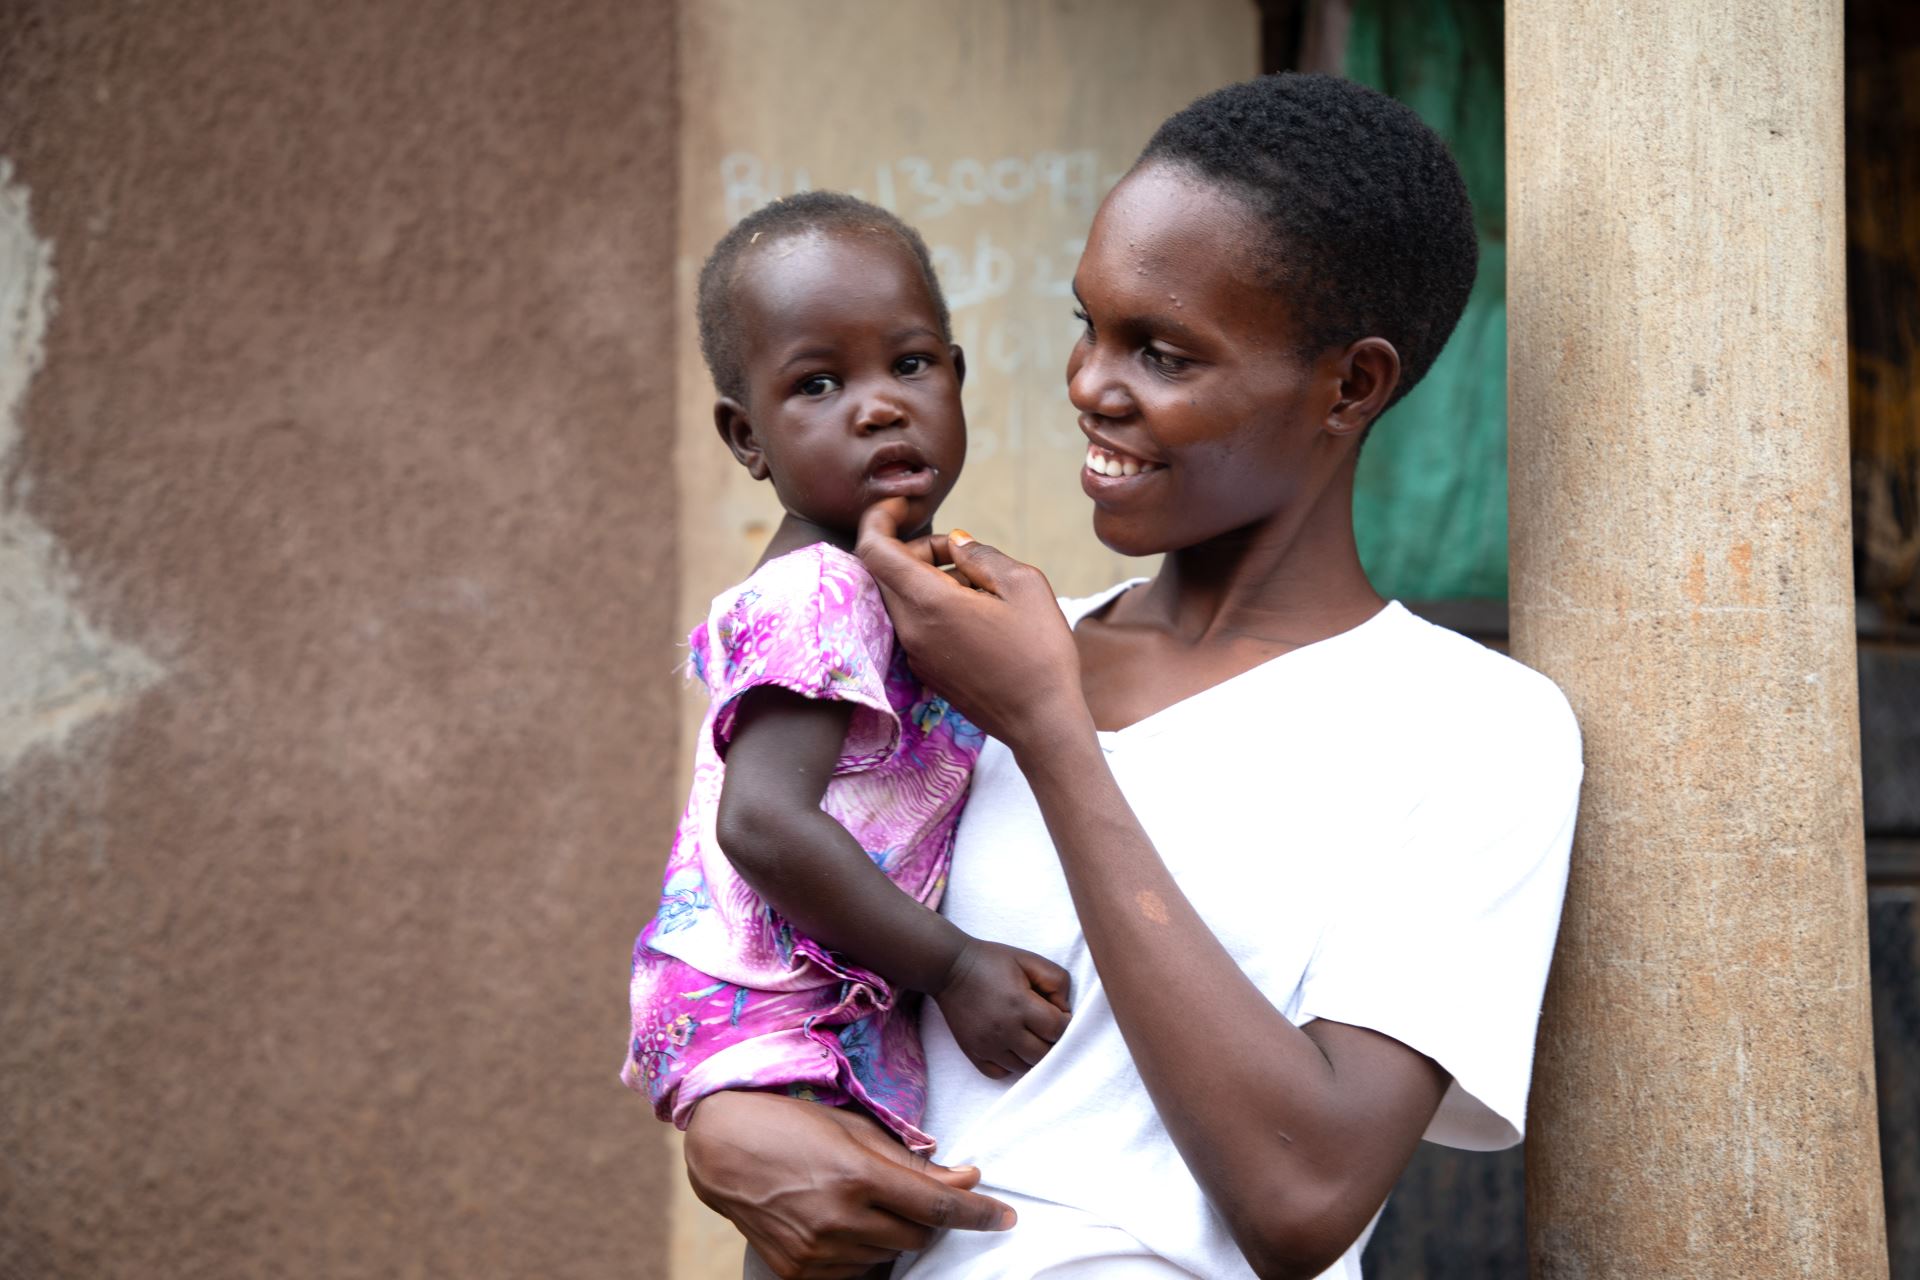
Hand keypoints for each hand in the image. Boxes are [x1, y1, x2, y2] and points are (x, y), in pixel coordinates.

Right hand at [683, 1091, 1014, 1279]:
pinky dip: (863, 1253)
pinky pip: (855, 1273)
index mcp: (857, 1175)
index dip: (979, 1214)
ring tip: (862, 1203)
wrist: (724, 1150)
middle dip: (929, 1220)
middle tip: (912, 1195)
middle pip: (918, 1237)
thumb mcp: (855, 1131)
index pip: (936, 1206)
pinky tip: (845, 1225)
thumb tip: (967, 1180)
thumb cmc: (792, 1126)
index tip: (1005, 1217)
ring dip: (892, 1235)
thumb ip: (912, 1162)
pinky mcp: (798, 1272)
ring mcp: (816, 1252)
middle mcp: (838, 1219)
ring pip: (888, 1257)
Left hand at [856, 499, 1091, 753]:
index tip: (901, 502)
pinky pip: (913, 621)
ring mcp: (915, 652)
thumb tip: (955, 541)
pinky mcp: (925, 669)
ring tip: (976, 582)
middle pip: (885, 571)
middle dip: (914, 547)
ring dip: (925, 575)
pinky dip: (931, 602)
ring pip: (899, 596)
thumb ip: (981, 555)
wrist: (1042, 722)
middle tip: (960, 550)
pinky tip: (974, 610)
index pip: (873, 549)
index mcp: (929, 603)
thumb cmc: (1040, 653)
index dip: (878, 516)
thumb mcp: (1024, 585)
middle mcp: (910, 629)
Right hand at [933, 938, 1071, 1078]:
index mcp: (1020, 1004)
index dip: (1064, 1021)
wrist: (950, 968)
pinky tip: (1011, 1046)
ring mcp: (987, 1045)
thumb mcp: (1029, 959)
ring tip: (1028, 1035)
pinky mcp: (973, 1053)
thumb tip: (1064, 1010)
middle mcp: (1004, 1030)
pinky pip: (1000, 1073)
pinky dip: (1010, 1064)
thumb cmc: (992, 961)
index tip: (1056, 1012)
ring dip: (1033, 1054)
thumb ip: (1057, 981)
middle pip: (1044, 1054)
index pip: (1058, 1030)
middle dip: (1051, 1041)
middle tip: (1044, 1026)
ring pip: (1024, 1068)